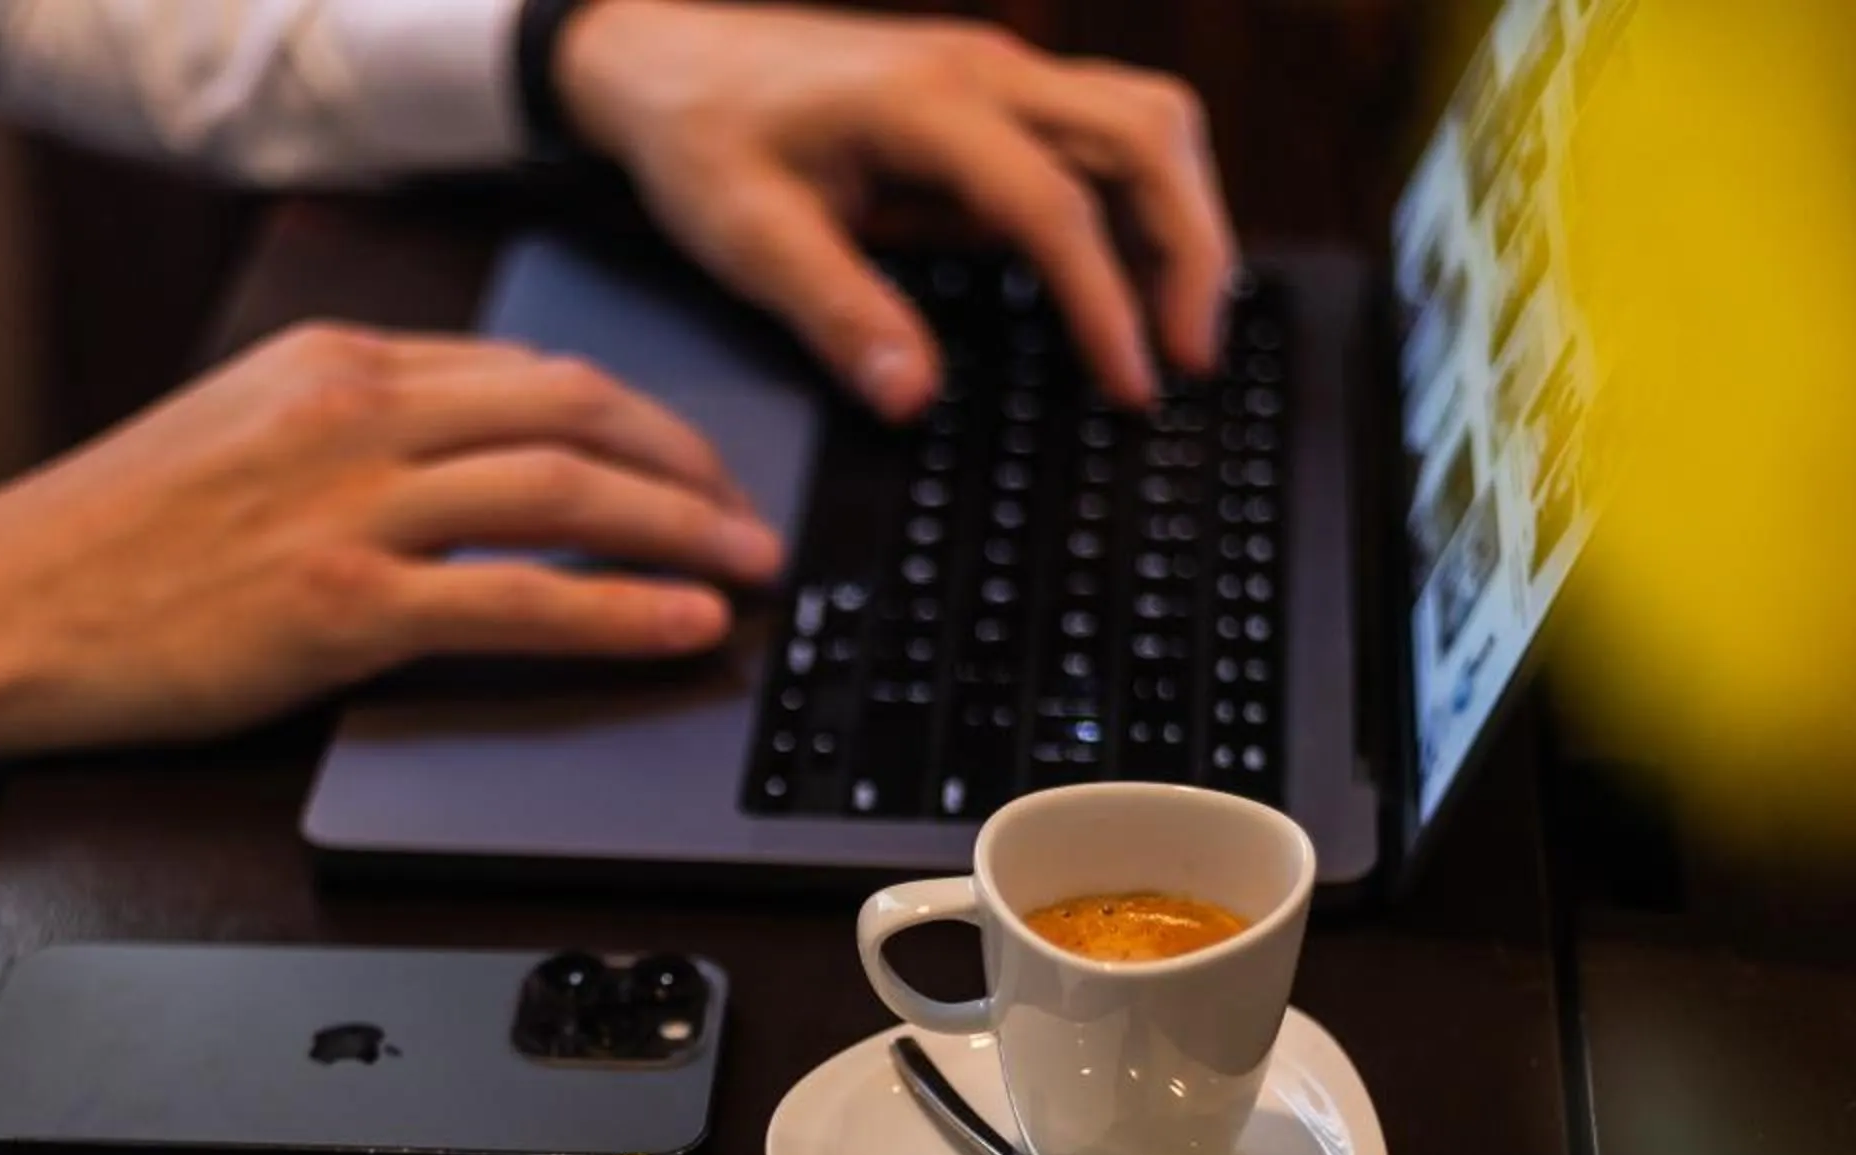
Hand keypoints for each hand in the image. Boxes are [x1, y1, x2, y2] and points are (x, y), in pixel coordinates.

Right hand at [0, 324, 781, 821]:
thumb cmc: (100, 546)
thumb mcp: (229, 438)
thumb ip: (340, 433)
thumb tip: (446, 464)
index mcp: (332, 363)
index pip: (522, 369)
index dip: (629, 414)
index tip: (682, 456)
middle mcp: (354, 412)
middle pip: (571, 408)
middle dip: (684, 459)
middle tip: (749, 514)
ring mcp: (352, 506)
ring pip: (566, 486)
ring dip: (682, 527)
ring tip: (748, 568)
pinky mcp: (345, 605)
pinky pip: (522, 596)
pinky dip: (623, 609)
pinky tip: (685, 624)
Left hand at [556, 2, 1238, 417]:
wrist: (665, 56)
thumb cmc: (701, 136)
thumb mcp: (748, 238)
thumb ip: (836, 314)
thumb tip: (910, 397)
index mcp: (923, 104)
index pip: (1055, 202)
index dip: (1105, 301)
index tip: (1128, 380)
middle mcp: (982, 69)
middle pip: (1146, 134)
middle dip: (1190, 248)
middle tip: (1190, 357)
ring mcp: (998, 73)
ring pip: (1145, 119)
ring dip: (1182, 217)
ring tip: (1177, 325)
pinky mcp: (996, 94)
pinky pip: (1105, 132)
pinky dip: (1141, 201)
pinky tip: (1130, 276)